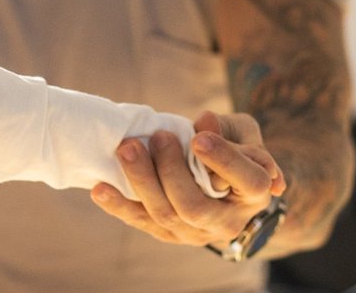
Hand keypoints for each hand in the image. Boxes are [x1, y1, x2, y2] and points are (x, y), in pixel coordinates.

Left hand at [88, 111, 286, 246]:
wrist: (222, 181)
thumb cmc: (234, 147)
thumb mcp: (241, 131)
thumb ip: (227, 127)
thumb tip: (204, 121)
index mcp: (256, 192)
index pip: (248, 181)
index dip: (224, 161)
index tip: (199, 138)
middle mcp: (228, 221)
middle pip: (195, 206)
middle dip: (171, 171)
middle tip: (158, 137)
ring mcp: (196, 232)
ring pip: (165, 215)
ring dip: (142, 182)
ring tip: (127, 149)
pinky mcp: (169, 233)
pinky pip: (142, 221)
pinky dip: (119, 205)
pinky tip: (99, 188)